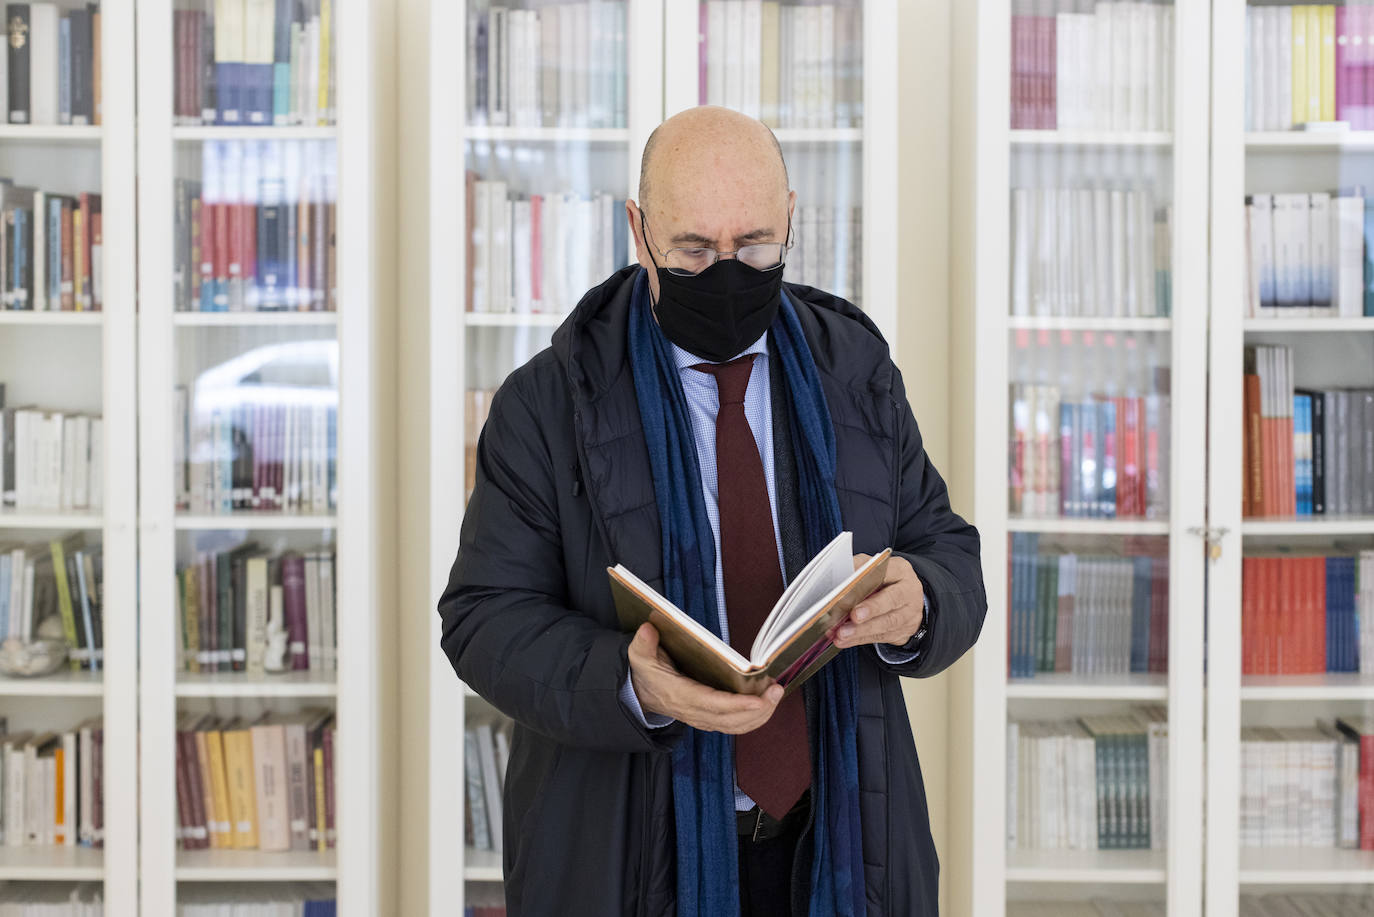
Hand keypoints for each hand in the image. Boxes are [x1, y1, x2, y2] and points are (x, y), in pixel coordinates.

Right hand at [627, 623, 783, 733]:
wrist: (640, 694)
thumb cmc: (646, 672)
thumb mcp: (639, 656)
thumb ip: (642, 643)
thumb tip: (648, 629)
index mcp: (681, 696)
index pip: (713, 705)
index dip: (737, 705)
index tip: (759, 700)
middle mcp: (695, 712)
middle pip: (731, 720)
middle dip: (759, 709)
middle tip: (777, 691)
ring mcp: (704, 718)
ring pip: (737, 725)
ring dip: (761, 714)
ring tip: (777, 694)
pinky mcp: (711, 719)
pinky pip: (737, 725)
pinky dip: (755, 717)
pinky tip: (768, 703)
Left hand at [833, 554, 923, 649]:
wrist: (904, 600)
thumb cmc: (883, 582)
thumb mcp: (873, 570)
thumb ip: (858, 571)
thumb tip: (838, 579)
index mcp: (900, 571)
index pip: (887, 573)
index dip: (869, 582)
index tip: (851, 588)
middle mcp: (909, 592)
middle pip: (891, 600)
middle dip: (871, 609)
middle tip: (853, 616)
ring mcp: (909, 614)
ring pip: (887, 623)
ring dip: (862, 630)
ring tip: (842, 633)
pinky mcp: (904, 632)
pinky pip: (881, 637)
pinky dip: (860, 639)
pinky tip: (845, 640)